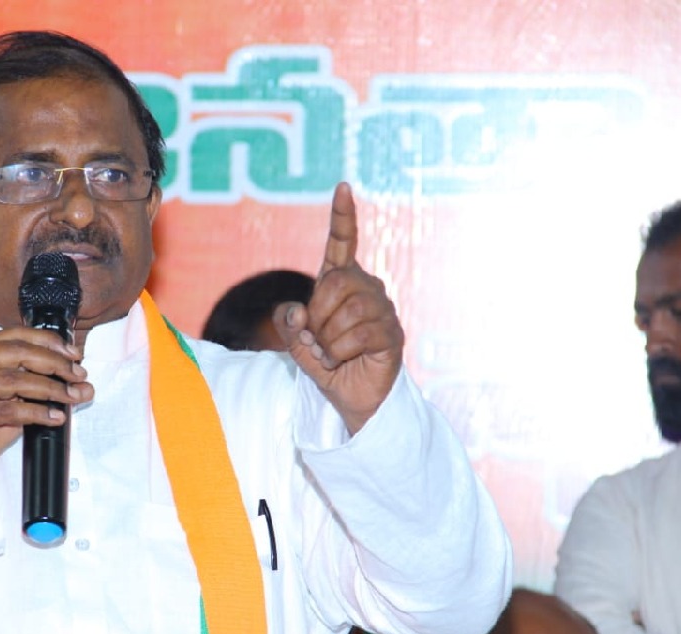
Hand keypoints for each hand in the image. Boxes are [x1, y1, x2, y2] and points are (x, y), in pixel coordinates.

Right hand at [0, 328, 91, 489]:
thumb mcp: (11, 397)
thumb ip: (36, 382)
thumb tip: (80, 381)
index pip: (13, 335)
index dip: (47, 342)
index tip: (73, 354)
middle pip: (14, 352)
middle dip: (52, 362)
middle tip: (78, 375)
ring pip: (13, 380)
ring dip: (50, 388)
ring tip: (72, 397)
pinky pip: (7, 410)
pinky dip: (36, 412)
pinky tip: (55, 417)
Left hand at [274, 182, 403, 434]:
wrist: (352, 400)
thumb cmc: (328, 366)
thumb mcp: (297, 343)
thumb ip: (289, 325)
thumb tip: (297, 311)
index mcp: (342, 284)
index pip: (342, 244)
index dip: (342, 217)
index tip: (342, 186)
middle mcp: (368, 289)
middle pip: (336, 282)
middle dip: (317, 314)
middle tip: (319, 339)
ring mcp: (383, 310)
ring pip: (347, 311)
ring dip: (328, 339)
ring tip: (333, 354)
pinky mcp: (392, 334)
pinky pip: (359, 334)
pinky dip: (340, 352)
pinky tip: (345, 360)